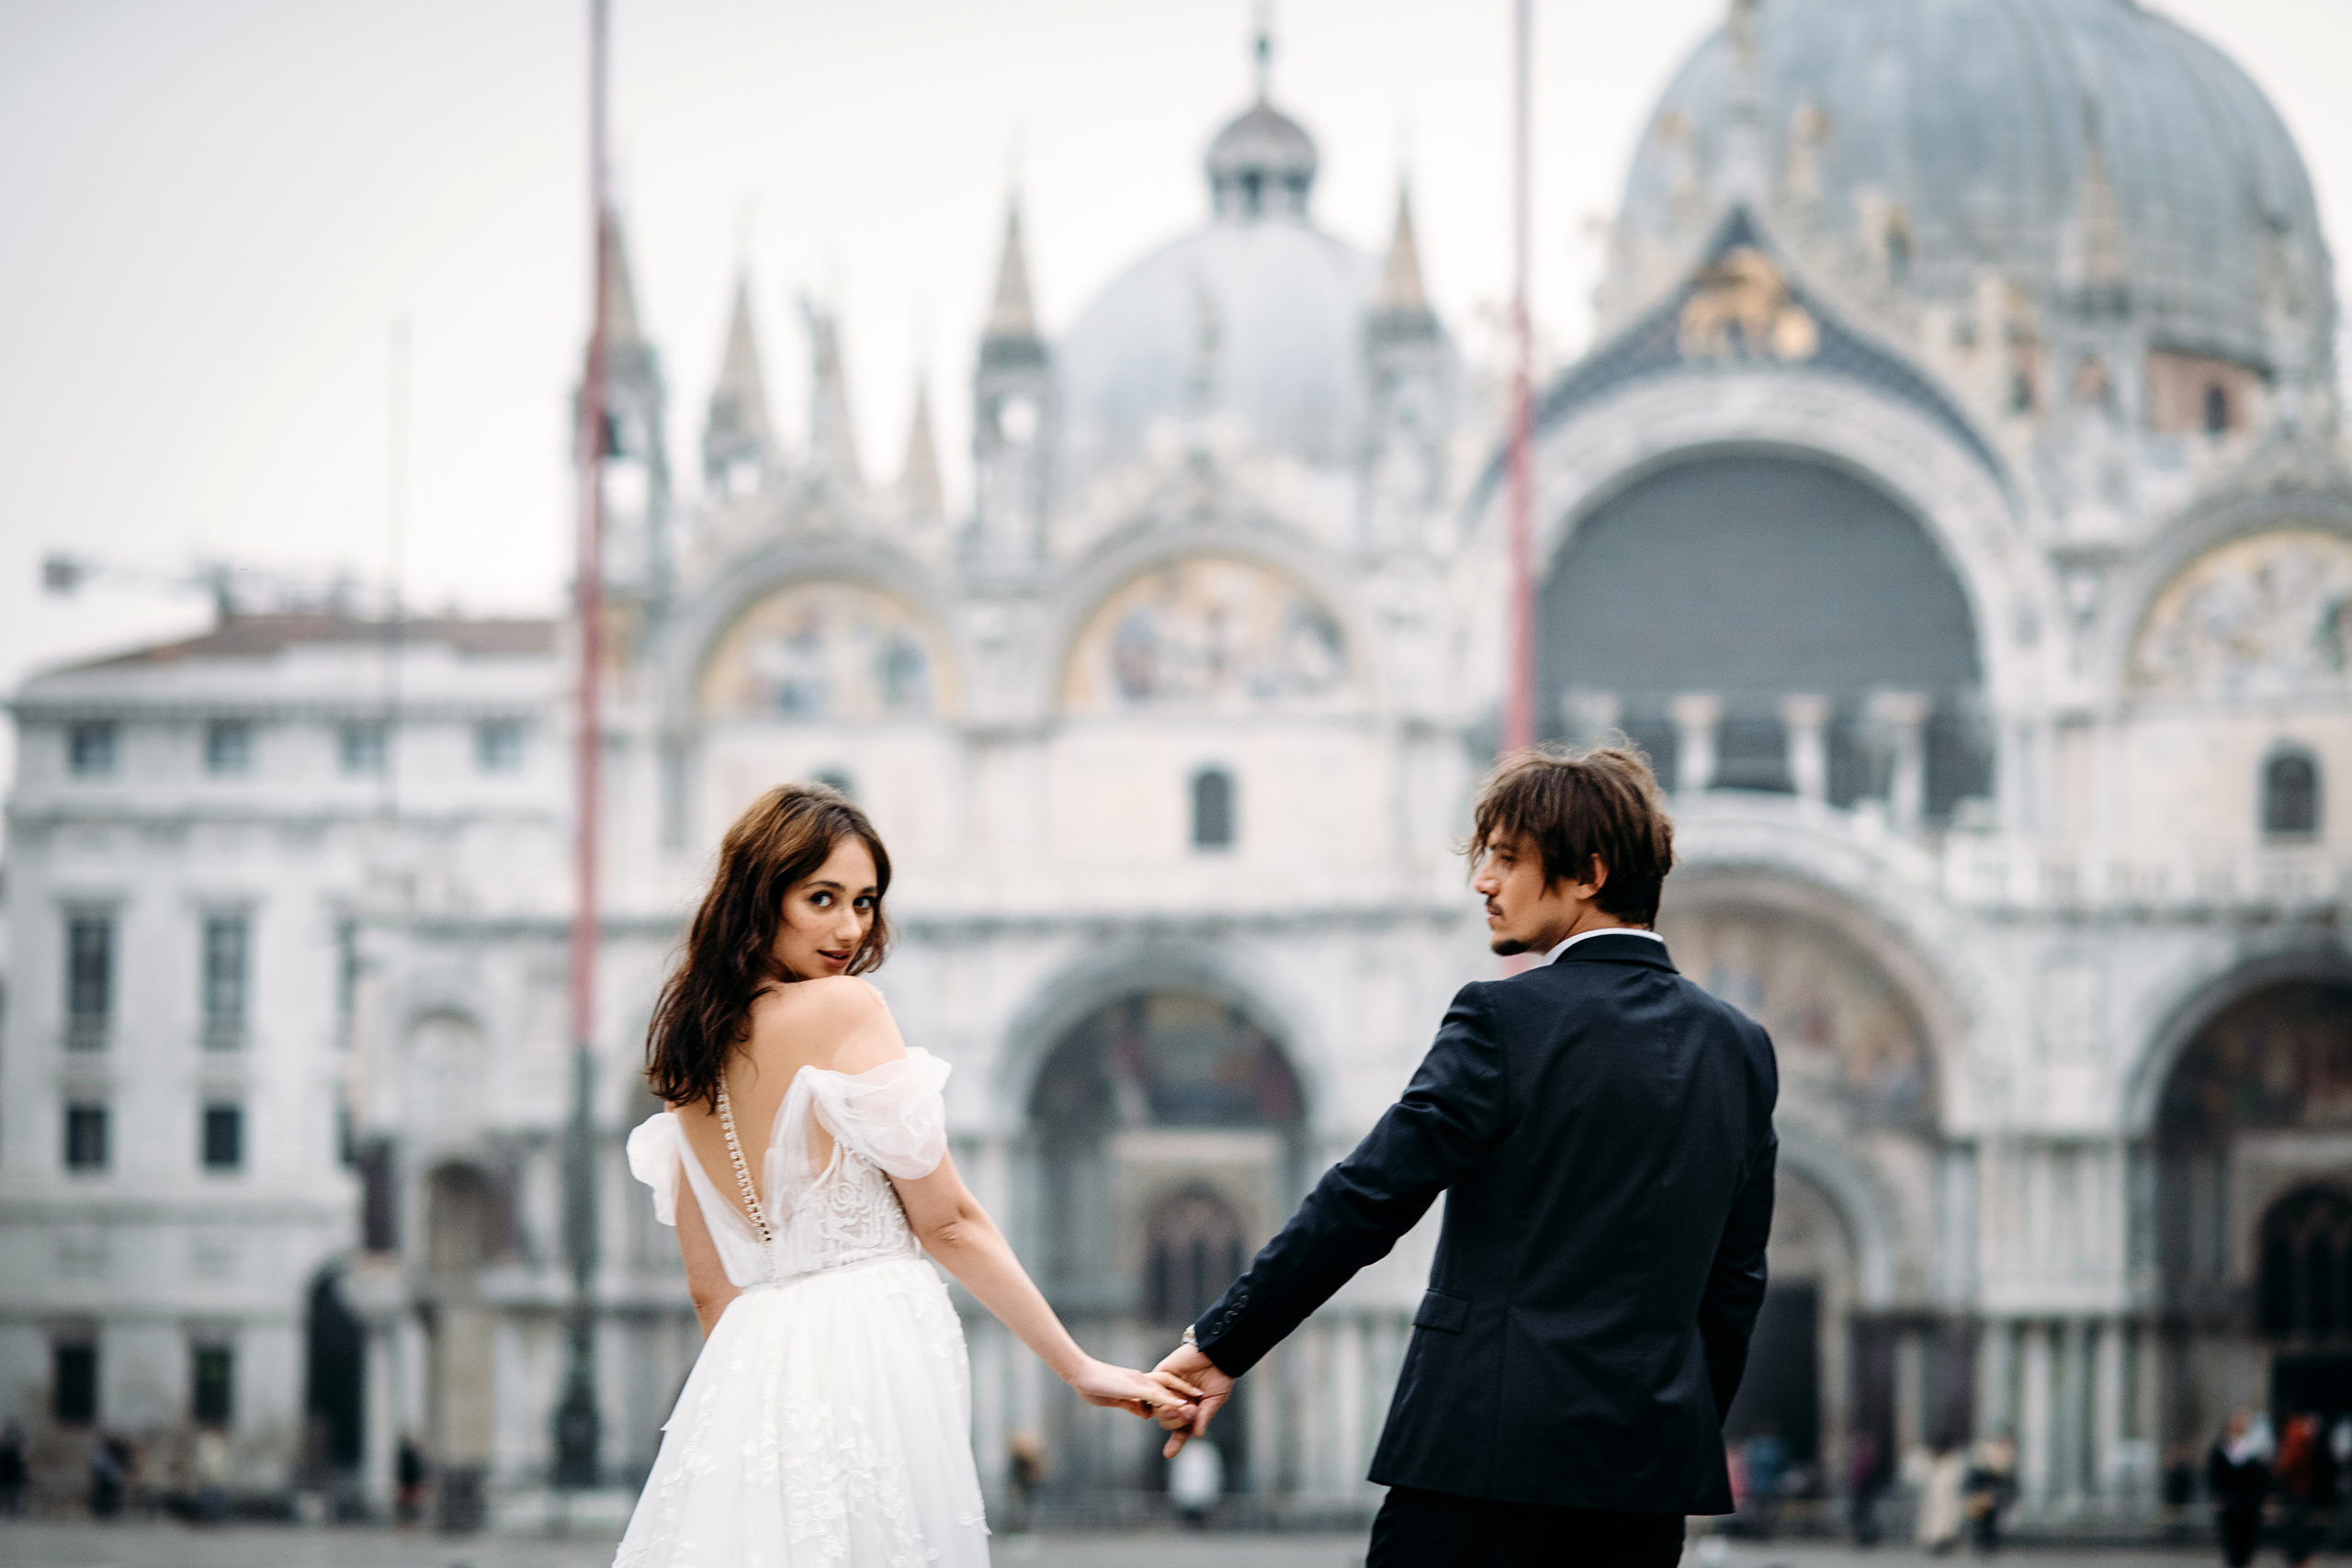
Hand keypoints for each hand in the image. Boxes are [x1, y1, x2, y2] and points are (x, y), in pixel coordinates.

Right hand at [1067, 1357, 1200, 1423]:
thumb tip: (1146, 1414)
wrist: (1079, 1373)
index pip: (1160, 1388)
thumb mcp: (1116, 1399)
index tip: (1186, 1400)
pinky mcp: (1133, 1387)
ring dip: (1181, 1396)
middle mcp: (1141, 1379)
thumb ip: (1132, 1405)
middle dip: (1184, 1392)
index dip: (1174, 1393)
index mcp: (1137, 1382)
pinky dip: (1169, 1400)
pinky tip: (1181, 1404)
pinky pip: (1155, 1394)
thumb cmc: (1092, 1386)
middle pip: (1167, 1386)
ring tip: (1197, 1402)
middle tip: (1200, 1397)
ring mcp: (1138, 1382)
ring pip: (1165, 1390)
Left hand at [1151, 1343, 1235, 1458]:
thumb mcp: (1214, 1400)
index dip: (1174, 1443)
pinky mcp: (1161, 1374)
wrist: (1217, 1351)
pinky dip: (1161, 1396)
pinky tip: (1169, 1399)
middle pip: (1167, 1421)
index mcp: (1190, 1410)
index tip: (1169, 1454)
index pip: (1180, 1430)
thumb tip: (1198, 1434)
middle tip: (1193, 1411)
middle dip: (1178, 1421)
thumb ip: (1204, 1416)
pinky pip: (1154, 1389)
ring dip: (1171, 1411)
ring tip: (1187, 1406)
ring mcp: (1167, 1389)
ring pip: (1158, 1408)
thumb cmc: (1219, 1375)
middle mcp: (1176, 1401)